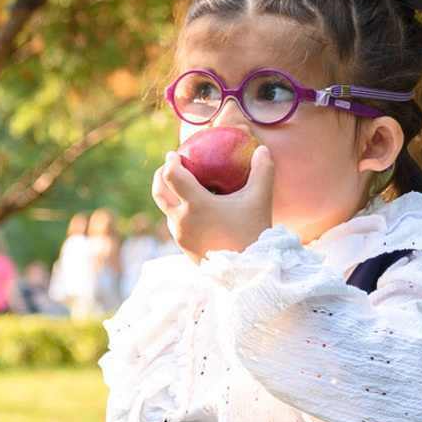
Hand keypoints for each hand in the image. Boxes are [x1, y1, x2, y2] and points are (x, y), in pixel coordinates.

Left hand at [153, 145, 274, 260]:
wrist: (249, 272)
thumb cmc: (254, 233)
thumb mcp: (260, 200)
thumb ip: (262, 171)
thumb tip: (262, 149)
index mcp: (196, 205)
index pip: (172, 175)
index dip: (171, 161)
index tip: (175, 154)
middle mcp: (182, 220)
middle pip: (158, 191)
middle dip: (160, 175)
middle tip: (169, 165)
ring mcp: (181, 236)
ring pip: (165, 210)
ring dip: (168, 195)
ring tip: (180, 187)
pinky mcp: (184, 248)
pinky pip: (174, 225)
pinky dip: (177, 212)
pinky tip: (191, 210)